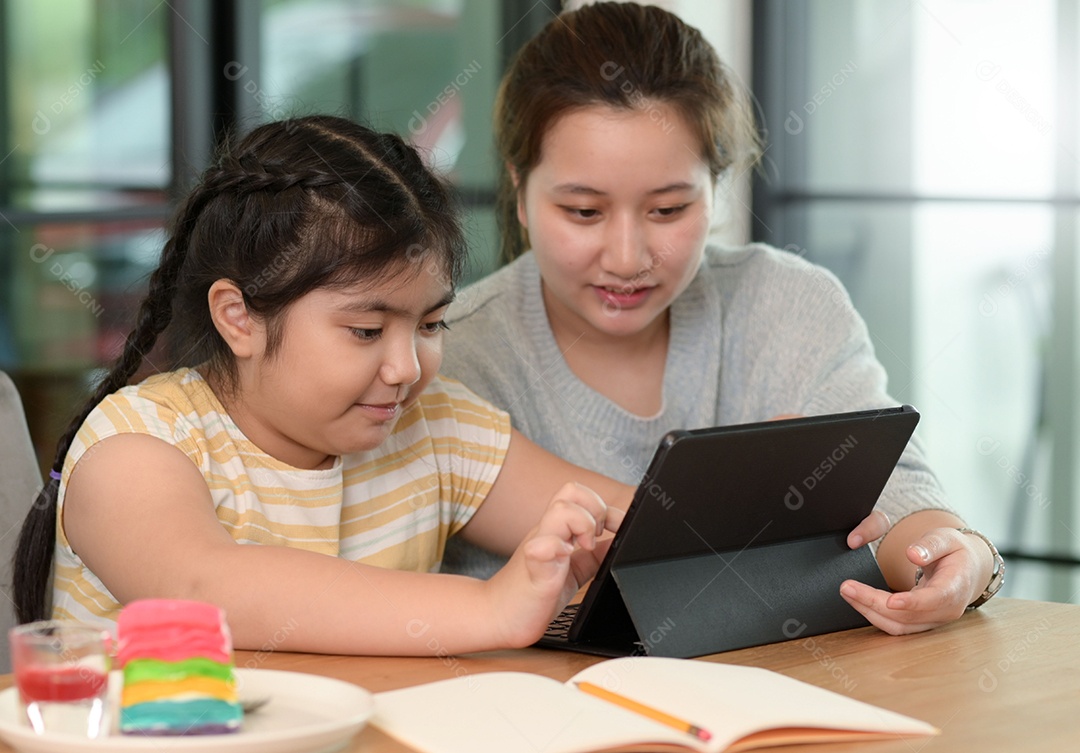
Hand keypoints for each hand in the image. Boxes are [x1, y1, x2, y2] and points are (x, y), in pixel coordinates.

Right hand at [487, 483, 623, 646]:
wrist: (498, 616)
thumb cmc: (532, 592)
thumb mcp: (574, 571)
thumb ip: (594, 556)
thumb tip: (617, 543)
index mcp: (557, 530)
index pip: (581, 496)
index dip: (606, 508)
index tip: (617, 529)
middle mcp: (547, 531)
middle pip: (571, 491)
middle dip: (595, 509)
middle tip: (597, 537)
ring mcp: (538, 546)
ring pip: (560, 510)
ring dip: (581, 525)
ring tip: (582, 549)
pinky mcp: (532, 568)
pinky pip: (542, 548)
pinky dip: (557, 549)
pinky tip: (563, 560)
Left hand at [840, 526, 990, 633]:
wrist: (967, 569)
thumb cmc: (956, 552)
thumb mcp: (946, 538)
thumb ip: (930, 545)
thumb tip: (913, 554)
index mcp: (956, 586)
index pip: (935, 599)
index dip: (913, 602)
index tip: (891, 600)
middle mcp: (946, 609)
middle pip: (908, 616)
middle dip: (874, 603)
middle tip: (847, 587)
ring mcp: (934, 619)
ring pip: (899, 626)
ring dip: (870, 612)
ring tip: (847, 593)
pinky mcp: (922, 622)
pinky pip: (897, 626)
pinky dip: (875, 616)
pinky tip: (858, 601)